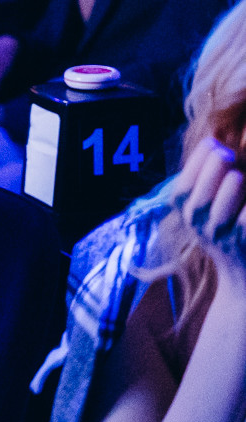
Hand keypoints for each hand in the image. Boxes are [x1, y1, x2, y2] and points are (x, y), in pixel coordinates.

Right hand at [174, 135, 245, 295]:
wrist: (244, 278)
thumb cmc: (228, 231)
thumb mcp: (207, 209)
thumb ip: (207, 181)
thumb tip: (218, 144)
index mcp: (187, 214)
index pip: (182, 188)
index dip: (195, 164)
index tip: (212, 143)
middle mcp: (200, 228)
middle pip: (198, 199)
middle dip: (210, 173)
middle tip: (227, 153)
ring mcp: (223, 239)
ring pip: (220, 214)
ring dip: (228, 192)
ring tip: (237, 177)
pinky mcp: (245, 246)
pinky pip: (245, 225)